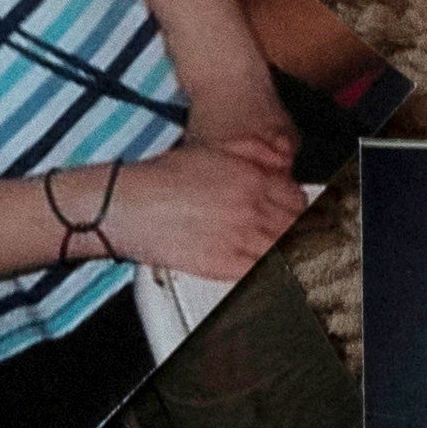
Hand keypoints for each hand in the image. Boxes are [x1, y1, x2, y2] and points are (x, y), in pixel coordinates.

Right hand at [80, 138, 311, 285]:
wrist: (128, 204)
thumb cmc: (163, 178)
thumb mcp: (213, 153)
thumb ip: (253, 157)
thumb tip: (281, 164)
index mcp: (252, 178)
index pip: (298, 199)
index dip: (298, 209)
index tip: (294, 217)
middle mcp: (252, 207)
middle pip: (296, 227)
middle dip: (297, 233)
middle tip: (293, 240)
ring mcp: (240, 237)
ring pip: (285, 252)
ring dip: (287, 255)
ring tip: (284, 259)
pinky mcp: (225, 264)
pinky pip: (263, 274)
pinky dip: (271, 274)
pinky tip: (269, 273)